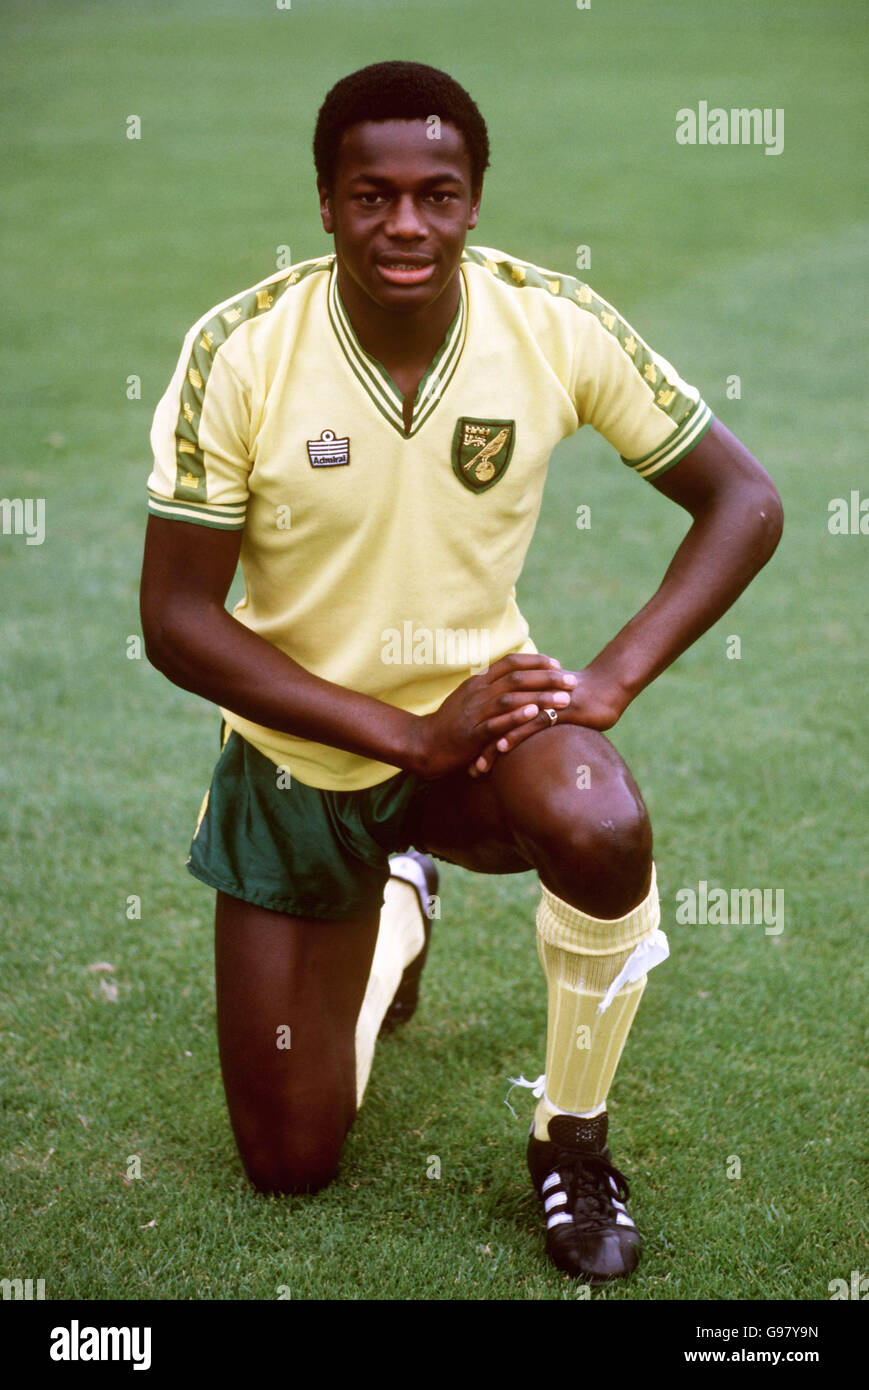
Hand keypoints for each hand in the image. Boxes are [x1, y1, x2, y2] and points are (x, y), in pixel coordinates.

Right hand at [410, 652, 577, 779]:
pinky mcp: (472, 733)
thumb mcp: (470, 700)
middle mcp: (478, 692)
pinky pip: (496, 722)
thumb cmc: (451, 724)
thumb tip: (512, 683)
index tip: (557, 664)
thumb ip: (489, 690)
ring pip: (510, 698)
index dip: (535, 662)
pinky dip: (516, 716)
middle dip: (547, 679)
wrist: (424, 743)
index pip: (510, 663)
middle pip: (516, 677)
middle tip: (572, 682)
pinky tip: (535, 714)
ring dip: (540, 697)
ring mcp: (474, 711)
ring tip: (564, 700)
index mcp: (479, 682)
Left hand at [468, 665, 630, 775]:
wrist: (610, 683)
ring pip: (508, 723)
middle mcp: (528, 694)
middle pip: (494, 720)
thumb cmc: (585, 697)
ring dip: (490, 746)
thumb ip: (539, 715)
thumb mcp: (555, 705)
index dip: (478, 733)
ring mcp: (542, 700)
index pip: (493, 714)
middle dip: (478, 744)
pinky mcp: (558, 708)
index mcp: (523, 693)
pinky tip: (501, 748)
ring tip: (478, 767)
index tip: (465, 754)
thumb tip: (530, 732)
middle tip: (465, 765)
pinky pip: (531, 722)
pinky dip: (514, 734)